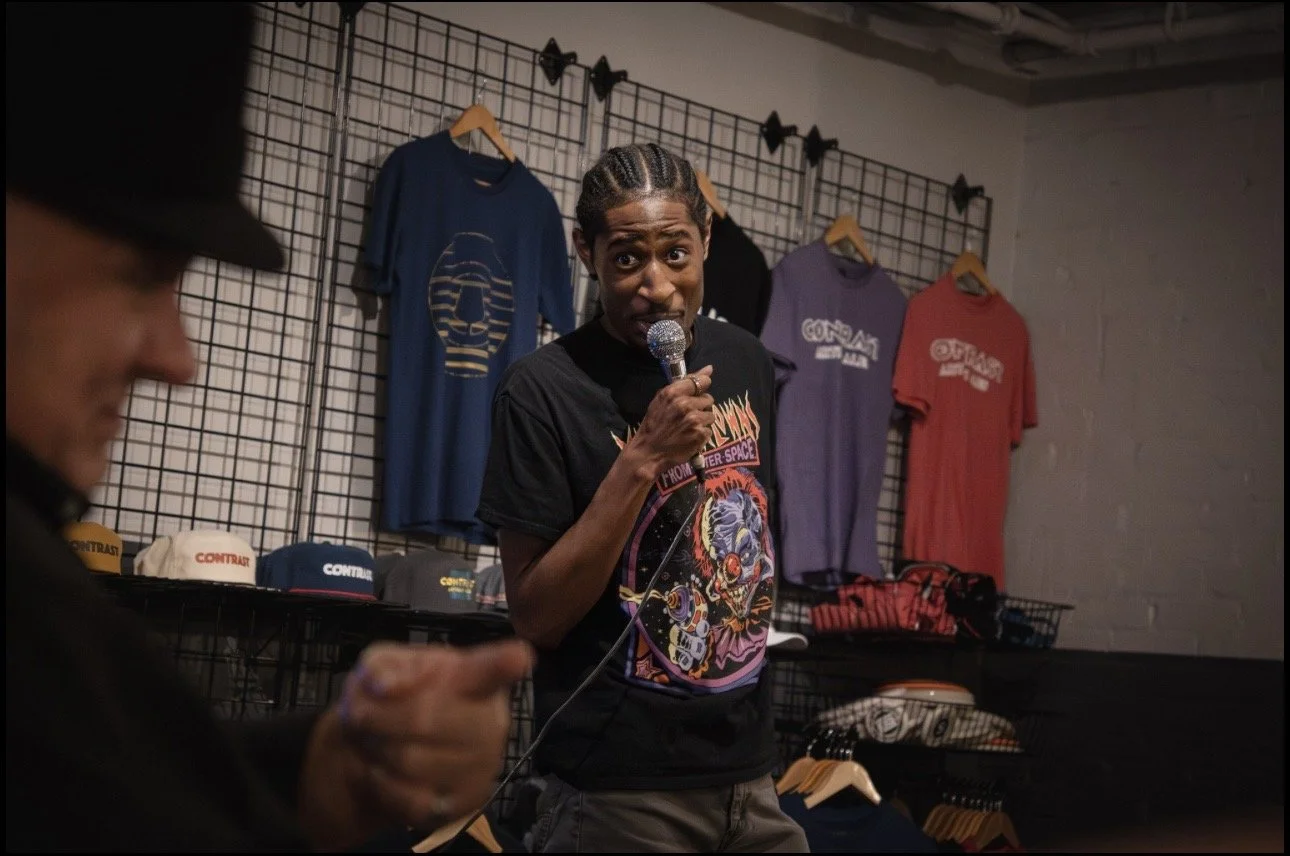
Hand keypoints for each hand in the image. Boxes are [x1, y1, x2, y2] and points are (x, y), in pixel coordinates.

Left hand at [299, 639, 533, 849]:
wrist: (381, 749)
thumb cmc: (391, 697)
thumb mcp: (378, 667)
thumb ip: (380, 667)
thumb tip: (389, 687)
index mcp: (473, 676)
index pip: (493, 668)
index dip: (506, 663)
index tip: (519, 657)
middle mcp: (490, 719)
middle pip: (426, 718)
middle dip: (380, 718)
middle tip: (361, 716)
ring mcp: (484, 764)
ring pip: (412, 760)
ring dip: (378, 750)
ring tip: (373, 741)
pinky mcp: (467, 801)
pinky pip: (411, 799)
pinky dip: (382, 785)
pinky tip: (384, 771)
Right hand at [628, 365, 715, 474]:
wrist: (648, 452)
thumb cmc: (654, 424)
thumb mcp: (662, 400)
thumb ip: (685, 383)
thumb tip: (709, 369)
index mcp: (673, 393)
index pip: (700, 381)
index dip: (702, 386)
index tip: (698, 392)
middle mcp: (685, 404)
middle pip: (708, 399)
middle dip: (701, 406)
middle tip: (688, 415)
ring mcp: (694, 420)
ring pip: (711, 415)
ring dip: (703, 421)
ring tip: (688, 427)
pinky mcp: (700, 435)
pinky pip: (709, 430)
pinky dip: (701, 434)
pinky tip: (689, 437)